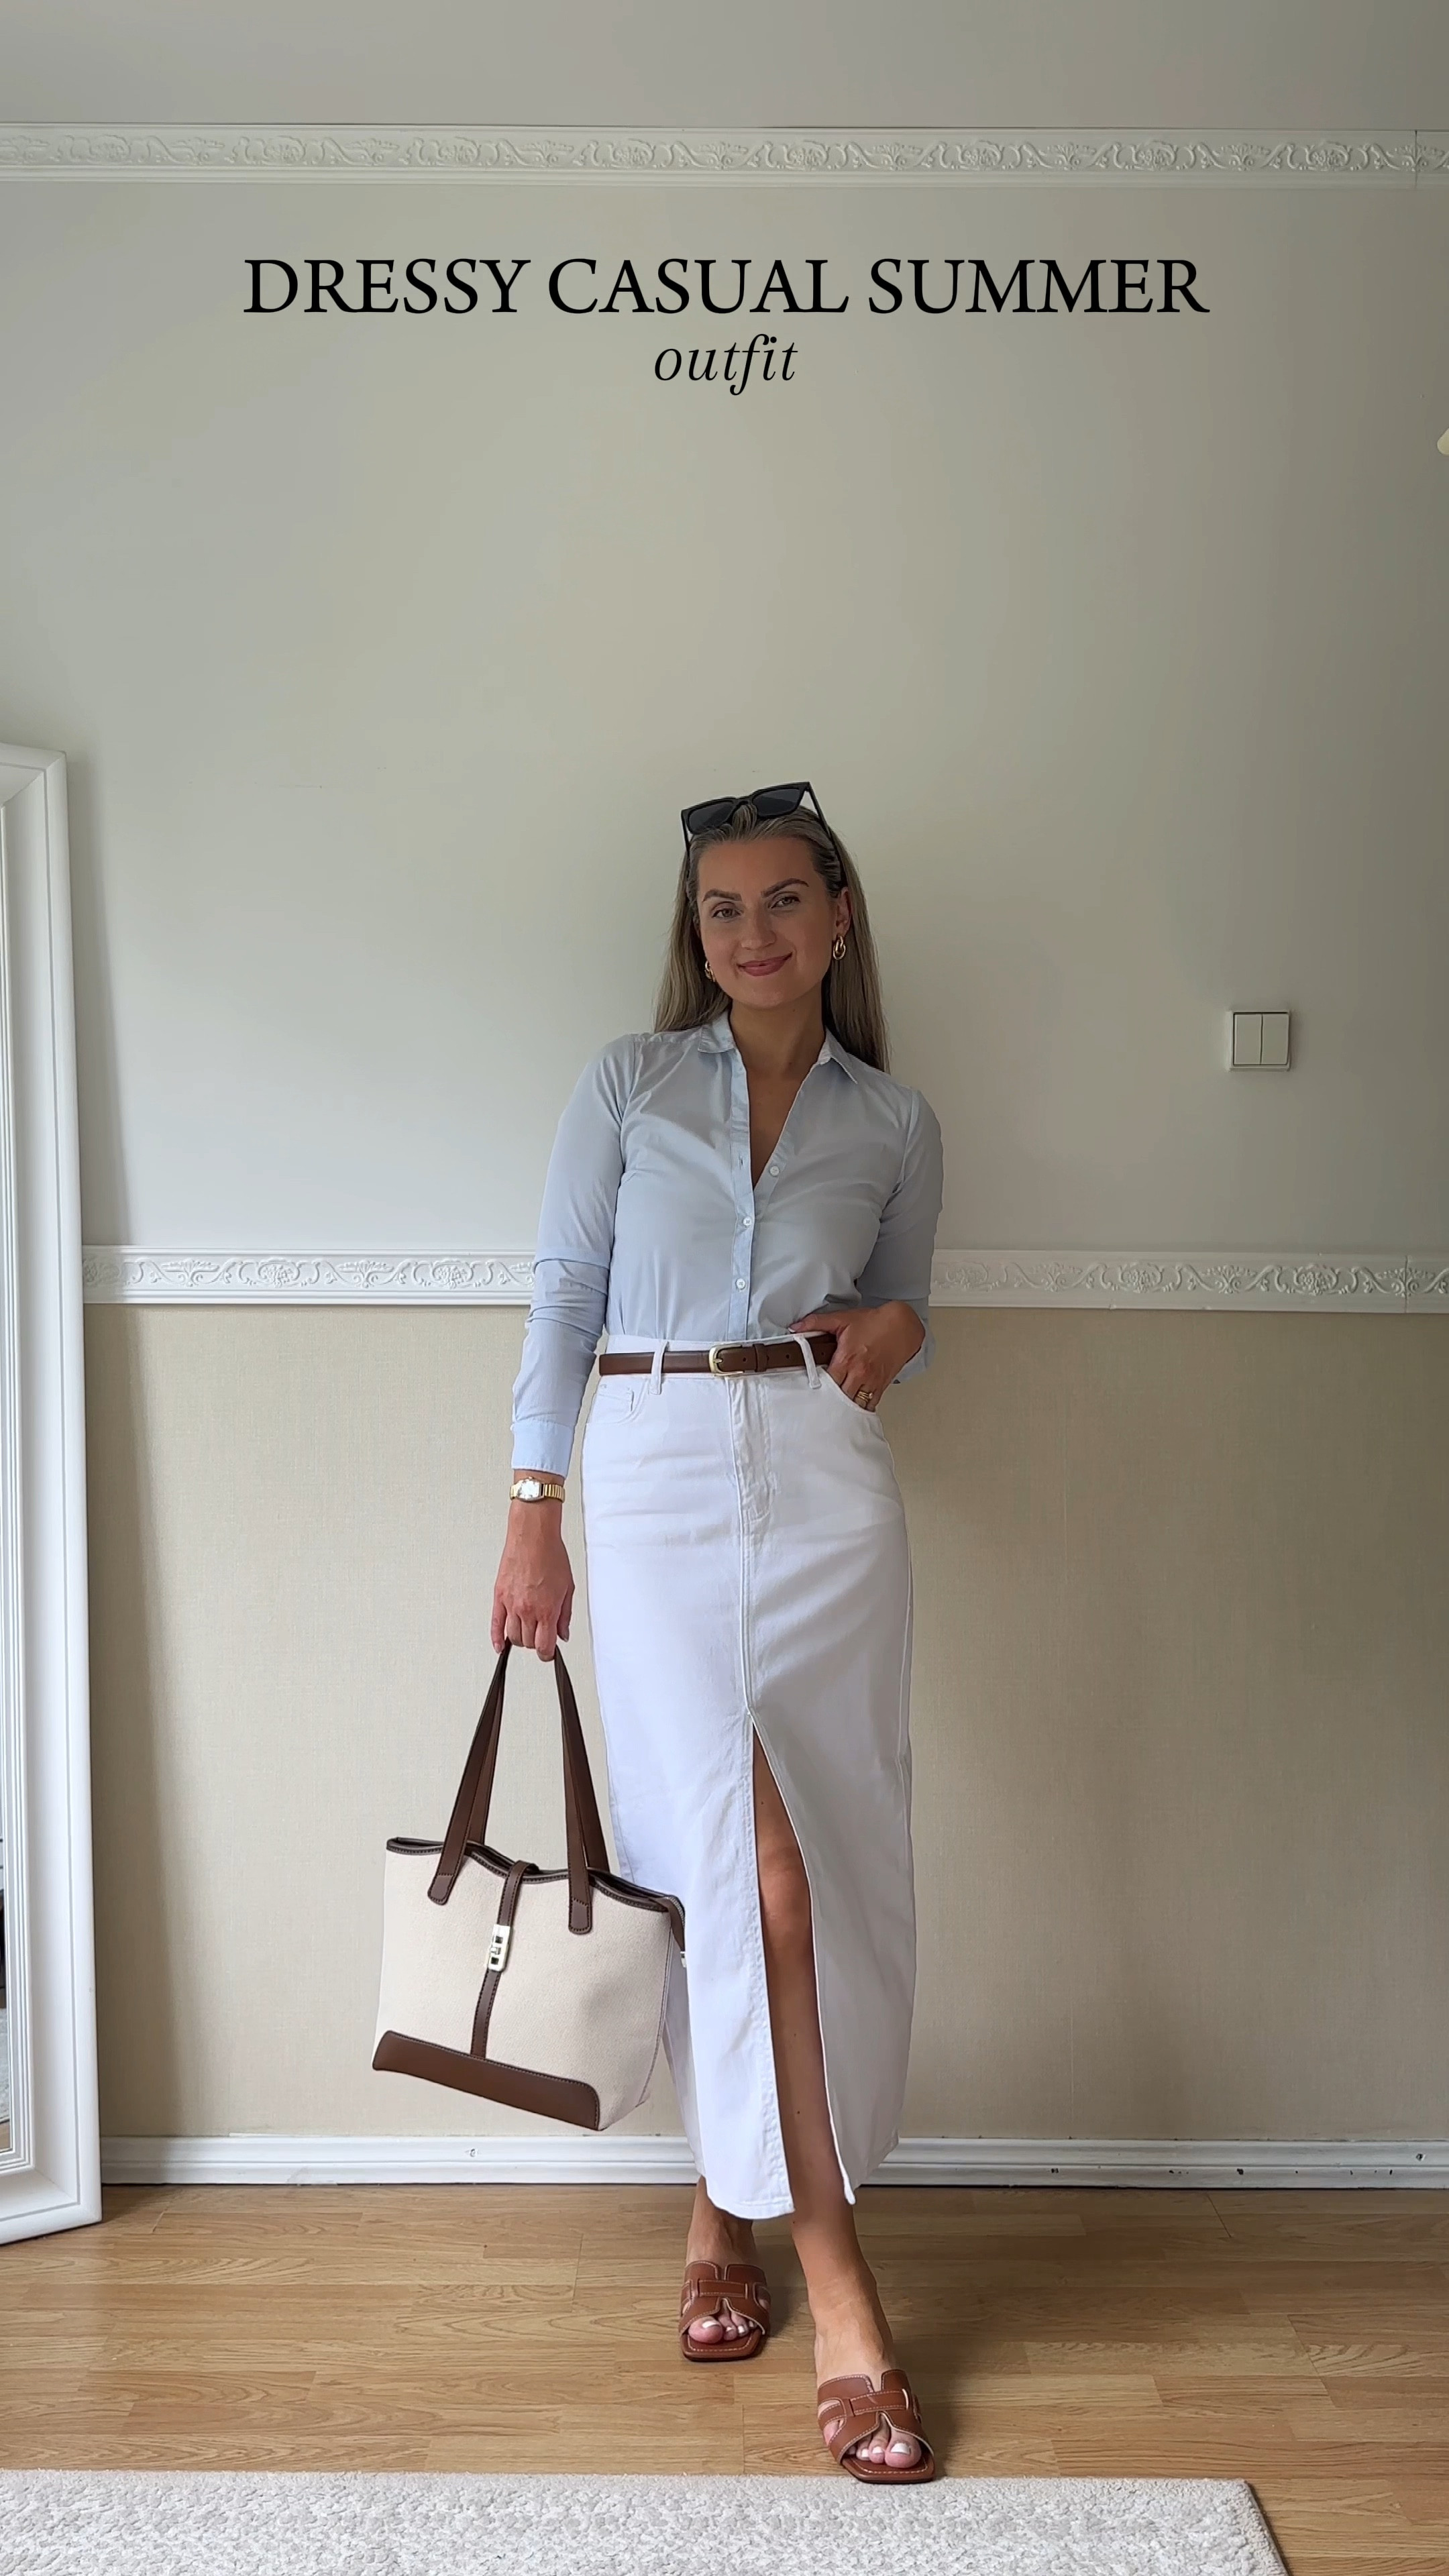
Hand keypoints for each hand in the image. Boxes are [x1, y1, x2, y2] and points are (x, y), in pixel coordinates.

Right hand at [492, 1497, 574, 1658]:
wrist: (533, 1536)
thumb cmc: (551, 1555)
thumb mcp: (568, 1587)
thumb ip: (565, 1615)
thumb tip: (563, 1634)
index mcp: (546, 1609)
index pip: (544, 1646)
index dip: (548, 1654)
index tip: (550, 1652)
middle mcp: (527, 1610)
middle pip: (528, 1643)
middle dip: (536, 1643)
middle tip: (542, 1636)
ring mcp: (511, 1604)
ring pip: (513, 1636)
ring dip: (521, 1639)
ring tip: (527, 1632)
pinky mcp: (499, 1596)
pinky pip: (495, 1624)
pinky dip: (497, 1639)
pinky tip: (500, 1646)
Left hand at [791, 1301, 925, 1409]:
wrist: (902, 1326)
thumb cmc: (875, 1323)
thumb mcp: (842, 1319)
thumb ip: (816, 1323)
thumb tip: (796, 1327)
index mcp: (847, 1359)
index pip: (827, 1383)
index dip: (817, 1388)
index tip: (810, 1391)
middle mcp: (860, 1374)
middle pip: (840, 1398)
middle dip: (830, 1402)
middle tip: (819, 1406)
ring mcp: (871, 1382)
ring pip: (855, 1405)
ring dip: (845, 1409)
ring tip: (834, 1413)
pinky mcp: (881, 1386)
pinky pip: (870, 1404)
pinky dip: (861, 1409)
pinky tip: (853, 1412)